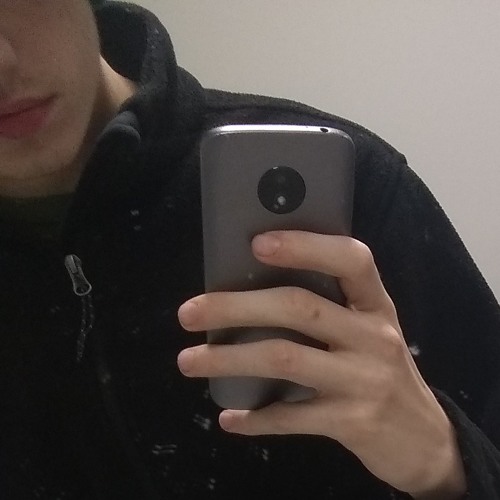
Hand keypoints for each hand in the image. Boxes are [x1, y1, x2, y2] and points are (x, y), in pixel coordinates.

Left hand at [177, 231, 465, 497]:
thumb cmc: (381, 369)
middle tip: (189, 312)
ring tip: (189, 361)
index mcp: (376, 304)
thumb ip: (327, 308)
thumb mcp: (366, 329)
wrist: (424, 437)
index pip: (349, 259)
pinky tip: (230, 416)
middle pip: (299, 307)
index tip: (256, 242)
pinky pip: (291, 417)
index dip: (304, 246)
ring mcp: (365, 380)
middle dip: (236, 306)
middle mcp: (374, 335)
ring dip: (229, 359)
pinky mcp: (353, 422)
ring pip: (285, 358)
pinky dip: (254, 417)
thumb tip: (251, 287)